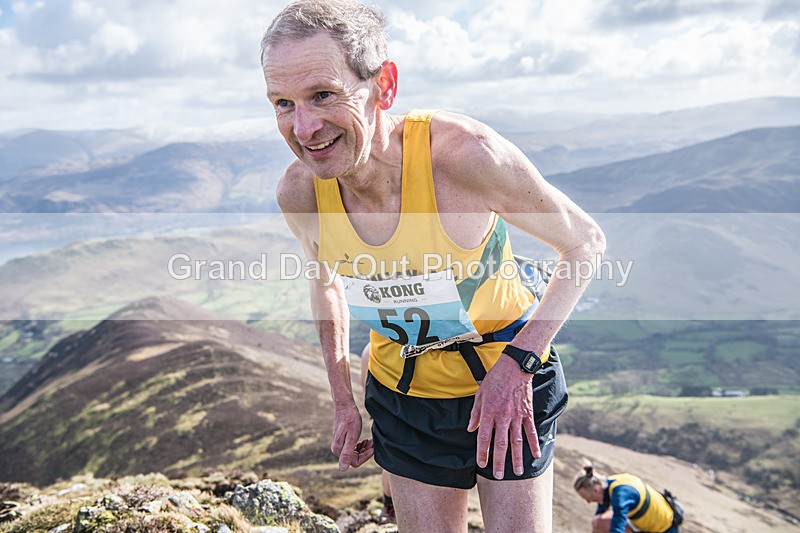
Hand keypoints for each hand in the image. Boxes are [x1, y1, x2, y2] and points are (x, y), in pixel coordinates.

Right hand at [331, 402, 373, 469]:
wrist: (345, 406)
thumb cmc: (350, 419)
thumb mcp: (352, 436)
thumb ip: (347, 453)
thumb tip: (343, 469)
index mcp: (338, 450)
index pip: (355, 462)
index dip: (365, 457)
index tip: (373, 448)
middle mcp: (337, 449)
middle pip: (354, 458)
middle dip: (365, 452)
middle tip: (372, 442)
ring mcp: (339, 444)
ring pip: (354, 453)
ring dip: (363, 449)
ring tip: (369, 441)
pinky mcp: (342, 440)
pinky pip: (352, 448)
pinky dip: (360, 445)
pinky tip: (364, 440)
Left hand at [467, 355, 539, 478]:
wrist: (515, 366)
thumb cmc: (495, 378)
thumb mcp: (480, 393)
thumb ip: (475, 413)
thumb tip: (470, 429)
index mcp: (489, 411)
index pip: (484, 436)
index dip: (482, 452)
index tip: (481, 463)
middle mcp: (503, 416)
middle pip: (500, 443)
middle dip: (499, 461)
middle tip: (498, 475)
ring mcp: (517, 416)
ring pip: (517, 441)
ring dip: (517, 458)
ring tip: (517, 472)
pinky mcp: (527, 413)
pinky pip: (531, 431)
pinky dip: (534, 444)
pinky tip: (535, 455)